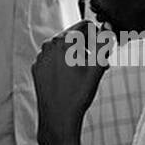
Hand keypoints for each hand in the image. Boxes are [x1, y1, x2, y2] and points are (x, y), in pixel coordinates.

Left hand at [33, 20, 107, 144]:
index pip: (86, 26)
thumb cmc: (78, 95)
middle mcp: (49, 45)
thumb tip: (107, 27)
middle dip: (87, 47)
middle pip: (74, 36)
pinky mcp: (37, 67)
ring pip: (63, 47)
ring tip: (84, 74)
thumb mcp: (97, 68)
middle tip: (96, 66)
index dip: (97, 38)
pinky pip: (53, 58)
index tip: (101, 53)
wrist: (57, 118)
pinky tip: (69, 79)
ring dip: (76, 56)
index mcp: (64, 41)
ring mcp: (41, 56)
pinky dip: (63, 64)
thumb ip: (104, 44)